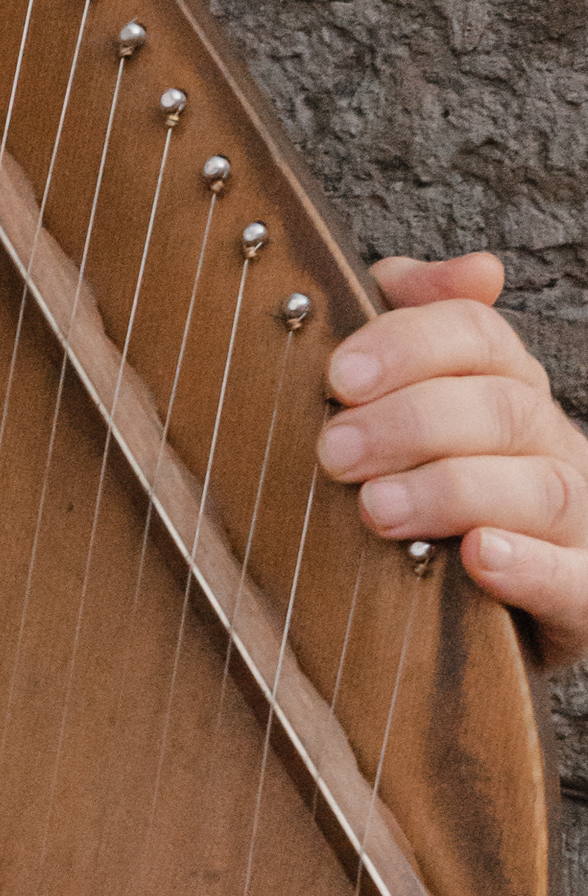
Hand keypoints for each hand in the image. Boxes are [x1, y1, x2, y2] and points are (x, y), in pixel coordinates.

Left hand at [319, 252, 587, 669]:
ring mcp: (576, 525)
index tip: (338, 375)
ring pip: (542, 488)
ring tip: (378, 508)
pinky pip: (574, 580)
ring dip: (455, 490)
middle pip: (503, 407)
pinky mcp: (582, 596)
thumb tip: (419, 272)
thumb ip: (407, 335)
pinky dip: (530, 566)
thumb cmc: (430, 508)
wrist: (489, 624)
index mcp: (507, 392)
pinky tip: (479, 557)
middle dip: (413, 421)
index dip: (409, 345)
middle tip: (332, 451)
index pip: (477, 337)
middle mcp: (551, 448)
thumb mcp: (406, 416)